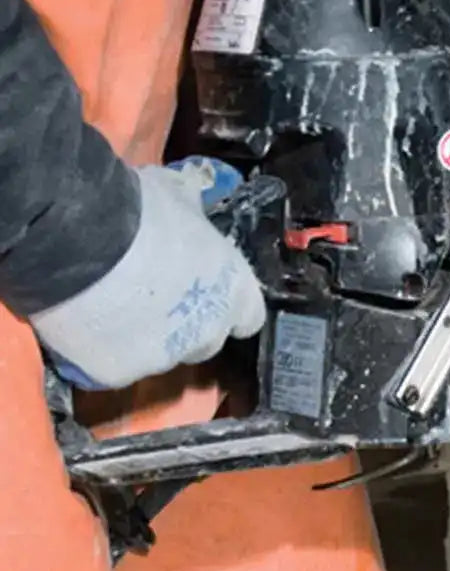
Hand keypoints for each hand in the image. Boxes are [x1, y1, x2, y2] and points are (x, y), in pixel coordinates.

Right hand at [31, 160, 265, 389]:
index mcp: (235, 290)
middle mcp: (209, 330)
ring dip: (144, 340)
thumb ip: (194, 211)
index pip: (249, 317)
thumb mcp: (181, 197)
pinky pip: (114, 367)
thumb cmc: (141, 210)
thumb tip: (192, 198)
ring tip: (111, 309)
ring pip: (160, 357)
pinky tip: (85, 325)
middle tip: (151, 300)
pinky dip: (102, 352)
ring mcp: (165, 357)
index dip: (227, 308)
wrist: (81, 237)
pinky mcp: (119, 373)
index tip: (206, 296)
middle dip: (185, 326)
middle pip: (205, 342)